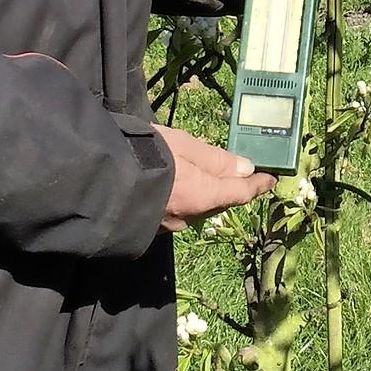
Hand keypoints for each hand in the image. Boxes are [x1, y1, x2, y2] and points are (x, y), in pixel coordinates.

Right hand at [154, 122, 273, 231]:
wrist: (99, 178)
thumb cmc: (143, 154)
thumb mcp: (184, 145)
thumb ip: (215, 159)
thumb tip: (245, 168)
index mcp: (203, 196)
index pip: (241, 193)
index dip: (258, 185)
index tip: (271, 179)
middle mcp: (189, 216)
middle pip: (220, 201)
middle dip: (231, 188)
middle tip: (240, 172)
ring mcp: (168, 224)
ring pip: (198, 207)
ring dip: (206, 193)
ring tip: (204, 174)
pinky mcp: (151, 225)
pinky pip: (178, 210)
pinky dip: (185, 197)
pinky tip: (177, 185)